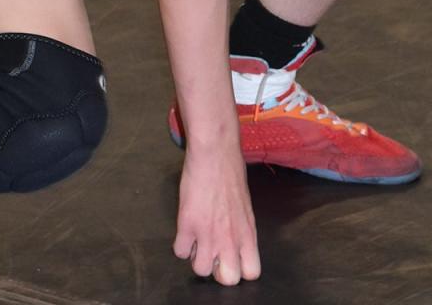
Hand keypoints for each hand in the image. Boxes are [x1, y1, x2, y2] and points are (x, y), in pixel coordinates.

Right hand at [173, 147, 260, 285]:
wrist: (215, 152)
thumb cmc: (232, 172)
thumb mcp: (245, 204)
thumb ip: (240, 228)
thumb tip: (234, 242)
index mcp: (247, 232)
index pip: (251, 272)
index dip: (240, 268)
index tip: (231, 257)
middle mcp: (230, 237)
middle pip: (228, 279)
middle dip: (219, 270)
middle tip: (213, 252)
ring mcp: (208, 233)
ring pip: (201, 270)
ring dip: (197, 257)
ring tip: (198, 240)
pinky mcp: (187, 224)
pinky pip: (180, 252)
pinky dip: (181, 244)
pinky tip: (186, 230)